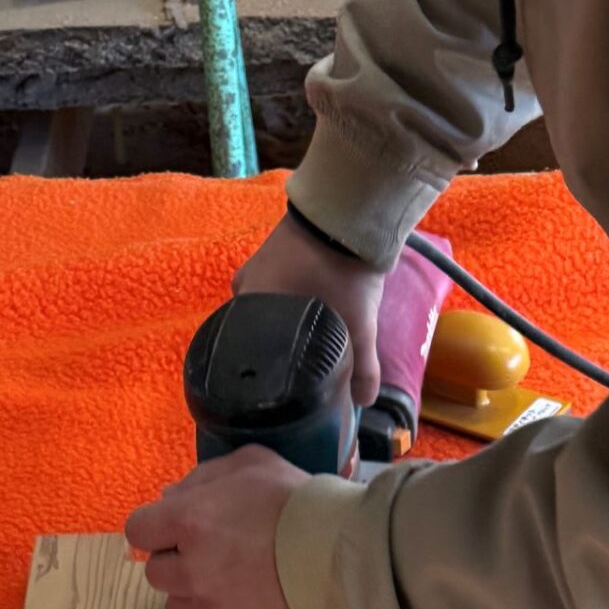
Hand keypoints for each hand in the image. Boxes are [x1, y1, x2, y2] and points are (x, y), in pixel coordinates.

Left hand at [124, 447, 316, 608]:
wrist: (348, 560)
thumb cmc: (302, 503)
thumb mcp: (253, 465)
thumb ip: (203, 478)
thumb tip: (169, 499)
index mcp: (189, 521)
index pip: (138, 530)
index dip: (156, 528)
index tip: (177, 529)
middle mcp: (191, 572)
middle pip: (155, 573)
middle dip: (177, 562)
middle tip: (213, 555)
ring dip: (194, 596)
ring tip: (231, 586)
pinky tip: (253, 606)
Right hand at [234, 216, 389, 406]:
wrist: (350, 205)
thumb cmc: (341, 269)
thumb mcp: (358, 324)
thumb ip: (364, 367)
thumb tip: (364, 402)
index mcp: (250, 305)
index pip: (247, 350)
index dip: (267, 368)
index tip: (285, 383)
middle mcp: (244, 286)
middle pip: (258, 328)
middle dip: (279, 345)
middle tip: (302, 364)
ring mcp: (257, 262)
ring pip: (268, 305)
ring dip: (286, 319)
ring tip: (309, 338)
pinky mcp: (275, 246)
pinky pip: (277, 284)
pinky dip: (291, 297)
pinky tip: (311, 309)